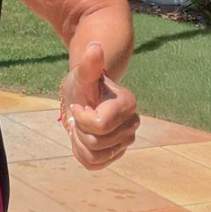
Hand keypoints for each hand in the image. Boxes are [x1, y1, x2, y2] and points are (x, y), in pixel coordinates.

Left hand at [60, 42, 139, 170]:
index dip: (82, 118)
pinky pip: (94, 164)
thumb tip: (94, 47)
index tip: (78, 106)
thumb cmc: (84, 84)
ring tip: (80, 127)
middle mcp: (132, 124)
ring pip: (95, 156)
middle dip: (79, 129)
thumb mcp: (82, 74)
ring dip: (79, 142)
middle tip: (79, 116)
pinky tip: (82, 138)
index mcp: (127, 104)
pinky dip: (81, 154)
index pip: (99, 125)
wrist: (84, 96)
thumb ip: (89, 64)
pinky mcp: (116, 153)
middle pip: (96, 142)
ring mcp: (125, 141)